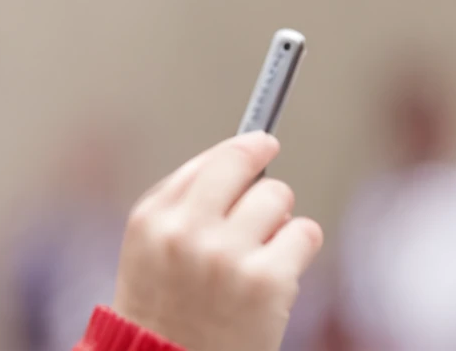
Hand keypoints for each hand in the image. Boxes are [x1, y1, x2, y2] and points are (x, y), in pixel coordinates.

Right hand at [112, 132, 322, 350]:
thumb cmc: (166, 310)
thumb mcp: (150, 249)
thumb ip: (184, 202)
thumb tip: (243, 158)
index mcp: (152, 218)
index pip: (209, 162)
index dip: (243, 151)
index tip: (262, 143)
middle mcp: (185, 230)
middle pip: (243, 165)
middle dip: (262, 176)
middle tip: (267, 199)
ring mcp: (226, 255)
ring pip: (278, 197)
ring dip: (279, 221)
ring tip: (260, 254)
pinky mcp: (265, 282)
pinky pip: (305, 233)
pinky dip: (300, 248)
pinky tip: (279, 274)